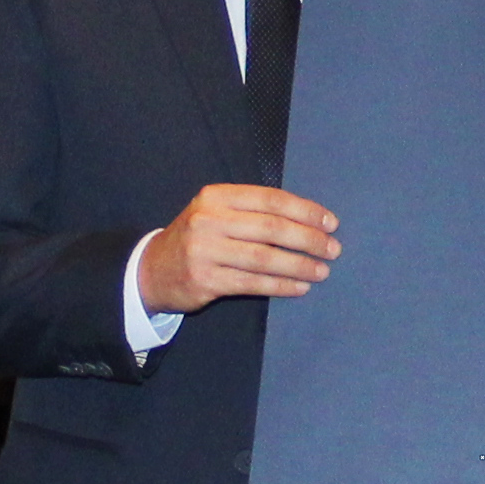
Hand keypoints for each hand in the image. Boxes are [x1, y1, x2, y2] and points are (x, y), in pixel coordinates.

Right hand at [139, 184, 340, 312]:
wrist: (151, 270)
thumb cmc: (196, 239)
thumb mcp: (216, 214)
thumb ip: (252, 211)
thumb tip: (307, 220)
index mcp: (216, 197)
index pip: (270, 199)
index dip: (305, 210)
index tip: (330, 223)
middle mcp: (209, 220)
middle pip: (271, 228)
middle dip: (308, 239)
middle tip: (333, 249)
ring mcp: (205, 251)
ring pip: (264, 258)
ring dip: (299, 265)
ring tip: (322, 271)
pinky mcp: (205, 280)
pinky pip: (252, 283)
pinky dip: (280, 285)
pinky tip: (300, 287)